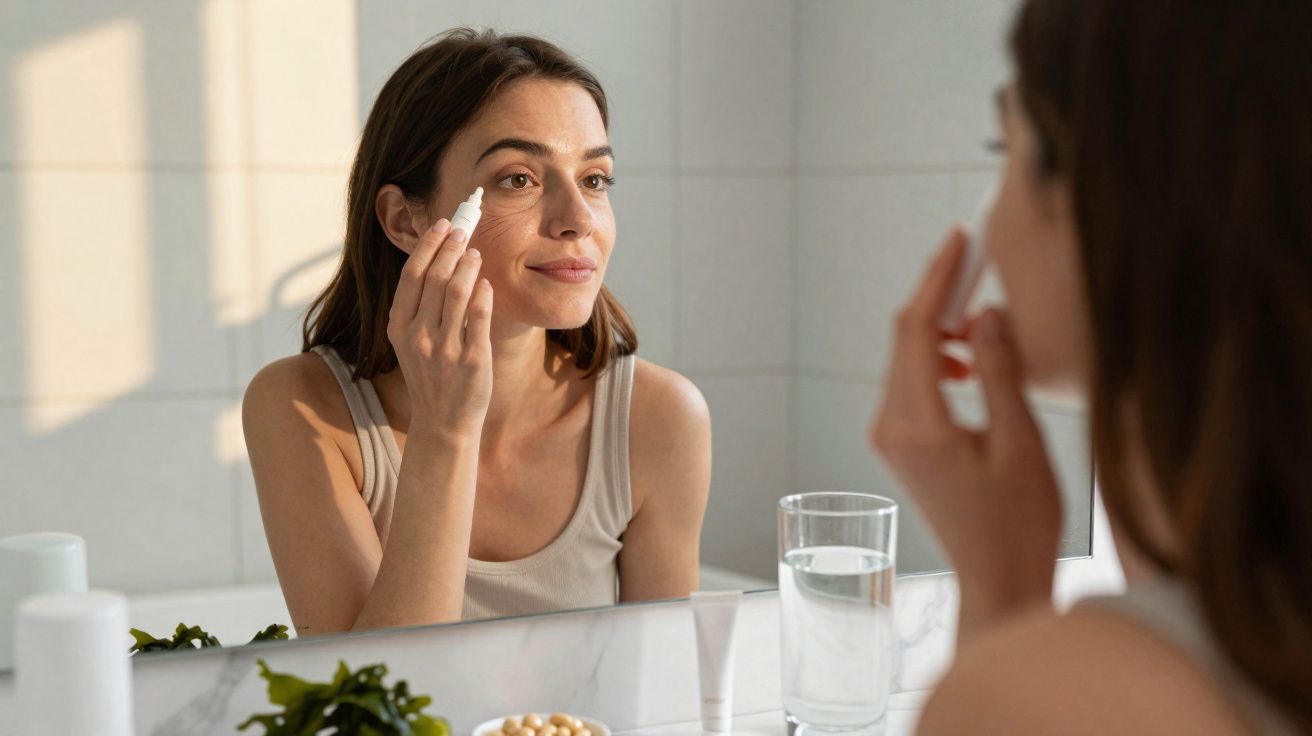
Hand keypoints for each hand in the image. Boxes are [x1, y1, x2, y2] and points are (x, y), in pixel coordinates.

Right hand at [387, 220, 493, 438]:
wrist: (442, 422)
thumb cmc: (430, 375)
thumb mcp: (411, 341)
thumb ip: (418, 306)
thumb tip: (437, 259)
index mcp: (399, 328)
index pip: (411, 275)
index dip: (428, 245)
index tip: (443, 226)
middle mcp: (418, 336)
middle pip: (435, 277)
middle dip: (451, 247)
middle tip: (464, 231)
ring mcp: (446, 349)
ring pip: (458, 291)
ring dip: (469, 265)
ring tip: (476, 254)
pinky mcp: (472, 359)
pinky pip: (480, 315)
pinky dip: (484, 293)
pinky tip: (487, 283)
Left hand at [869, 228, 1061, 628]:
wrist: (997, 578)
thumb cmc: (1018, 522)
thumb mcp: (1020, 443)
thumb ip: (999, 373)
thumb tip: (986, 313)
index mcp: (916, 427)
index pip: (914, 331)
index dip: (937, 278)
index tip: (960, 238)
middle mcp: (890, 428)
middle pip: (903, 338)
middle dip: (939, 294)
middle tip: (978, 258)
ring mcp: (889, 436)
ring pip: (906, 357)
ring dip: (940, 328)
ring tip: (987, 320)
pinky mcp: (899, 443)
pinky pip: (911, 381)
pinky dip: (938, 358)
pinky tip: (971, 362)